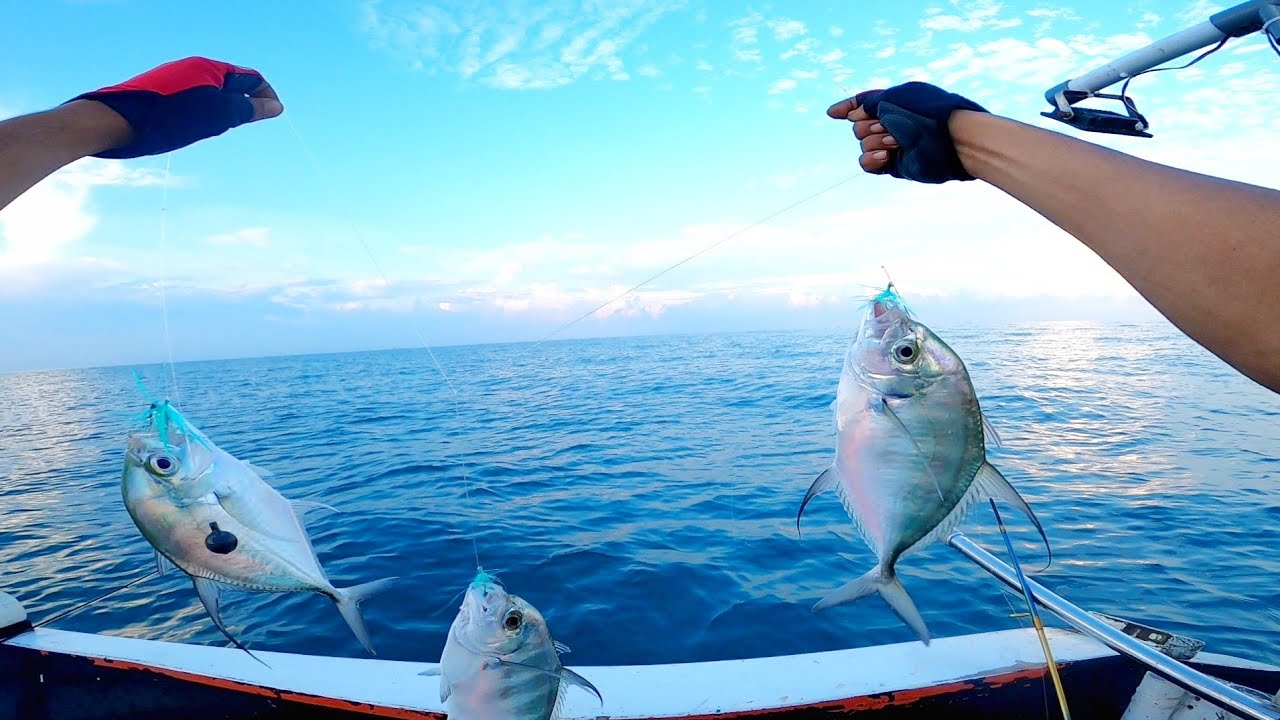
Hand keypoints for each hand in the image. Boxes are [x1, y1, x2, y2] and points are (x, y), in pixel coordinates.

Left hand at [67, 56, 283, 158]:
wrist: (115, 122)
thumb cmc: (170, 119)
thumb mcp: (218, 117)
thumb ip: (249, 110)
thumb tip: (276, 107)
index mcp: (210, 68)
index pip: (252, 78)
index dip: (267, 96)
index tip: (272, 117)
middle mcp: (192, 68)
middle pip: (231, 85)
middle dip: (243, 106)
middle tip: (240, 128)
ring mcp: (174, 79)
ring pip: (211, 94)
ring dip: (221, 112)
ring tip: (211, 131)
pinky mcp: (159, 92)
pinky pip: (191, 100)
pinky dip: (200, 115)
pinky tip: (188, 130)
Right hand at [826, 82, 986, 183]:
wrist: (949, 140)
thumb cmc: (925, 113)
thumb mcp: (892, 99)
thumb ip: (867, 103)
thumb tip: (852, 115)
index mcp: (894, 102)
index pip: (863, 103)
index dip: (847, 107)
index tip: (832, 114)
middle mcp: (892, 122)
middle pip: (858, 125)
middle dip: (869, 125)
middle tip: (891, 126)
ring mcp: (892, 144)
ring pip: (862, 144)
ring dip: (876, 141)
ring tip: (898, 142)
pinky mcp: (893, 165)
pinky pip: (866, 163)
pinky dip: (871, 159)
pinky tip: (886, 157)